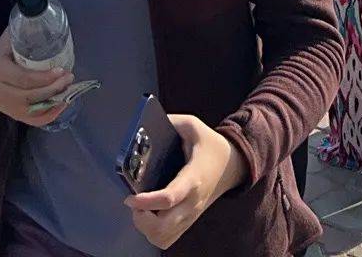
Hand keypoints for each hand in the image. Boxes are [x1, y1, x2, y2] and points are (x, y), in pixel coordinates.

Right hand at [0, 29, 72, 126]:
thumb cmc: (1, 54)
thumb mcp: (7, 40)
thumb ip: (22, 31)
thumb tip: (41, 16)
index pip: (24, 79)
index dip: (44, 78)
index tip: (62, 70)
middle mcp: (1, 94)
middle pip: (31, 96)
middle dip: (54, 89)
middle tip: (70, 78)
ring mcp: (7, 108)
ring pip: (34, 111)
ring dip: (55, 102)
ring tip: (69, 89)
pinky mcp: (14, 116)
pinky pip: (35, 121)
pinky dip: (51, 114)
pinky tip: (62, 104)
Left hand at [126, 116, 246, 247]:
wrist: (231, 165)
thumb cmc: (209, 144)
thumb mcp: (192, 125)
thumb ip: (170, 122)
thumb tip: (144, 126)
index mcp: (192, 178)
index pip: (169, 198)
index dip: (146, 202)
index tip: (130, 198)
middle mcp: (192, 202)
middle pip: (163, 228)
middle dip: (142, 219)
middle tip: (134, 201)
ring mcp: (191, 216)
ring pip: (163, 238)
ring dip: (146, 227)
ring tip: (140, 208)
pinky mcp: (189, 223)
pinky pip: (167, 240)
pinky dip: (153, 233)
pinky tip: (149, 216)